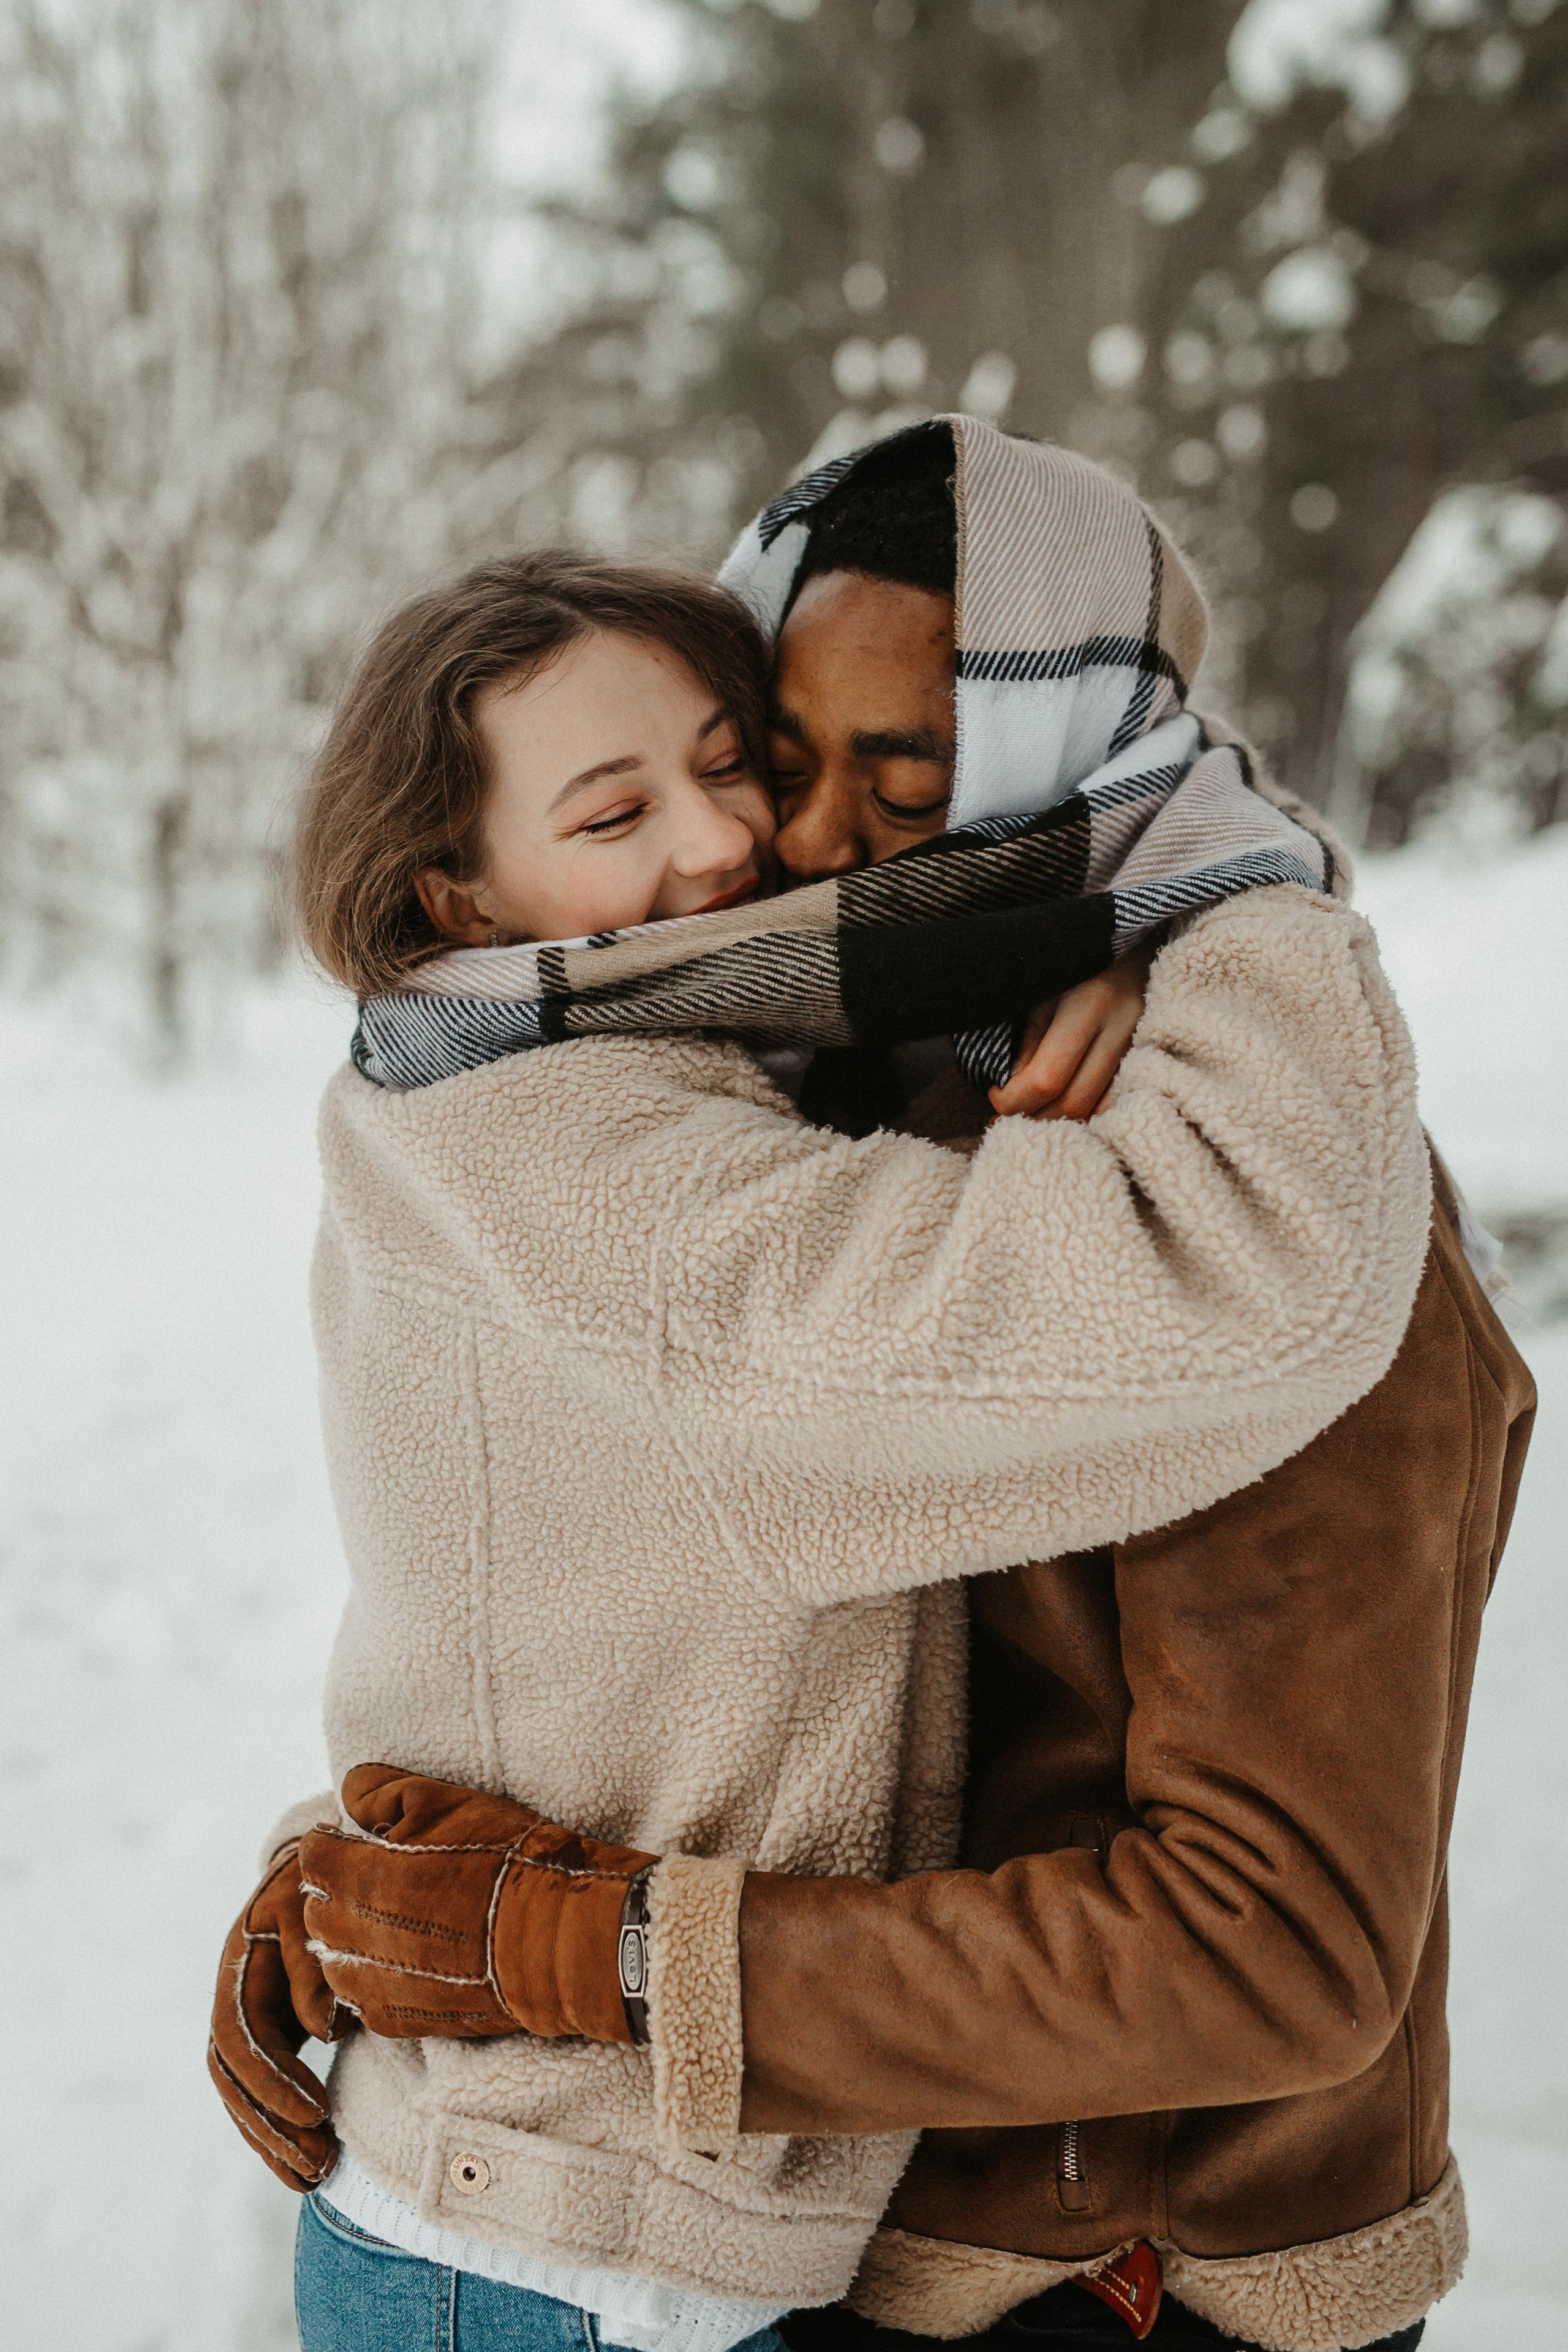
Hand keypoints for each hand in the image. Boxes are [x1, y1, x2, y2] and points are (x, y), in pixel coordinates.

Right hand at [208, 1840, 347, 2191]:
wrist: (323, 1859)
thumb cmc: (325, 1881)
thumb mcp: (318, 1903)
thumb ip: (316, 1961)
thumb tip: (323, 2030)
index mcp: (242, 1965)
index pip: (242, 2038)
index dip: (272, 2081)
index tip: (315, 2114)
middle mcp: (235, 1996)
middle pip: (234, 2079)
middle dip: (270, 2127)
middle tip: (318, 2164)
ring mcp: (249, 2016)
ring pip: (242, 2095)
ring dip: (272, 2142)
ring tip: (315, 2179)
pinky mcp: (270, 2031)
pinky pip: (261, 2091)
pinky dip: (278, 2130)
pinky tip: (308, 2166)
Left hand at [299, 1765, 657, 2044]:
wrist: (557, 1939)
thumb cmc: (507, 1861)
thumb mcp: (449, 1801)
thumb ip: (384, 1792)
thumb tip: (346, 1792)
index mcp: (365, 1875)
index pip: (313, 1857)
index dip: (332, 1842)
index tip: (352, 1839)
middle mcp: (358, 1934)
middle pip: (315, 1909)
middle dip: (335, 1888)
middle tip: (372, 1875)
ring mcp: (376, 1983)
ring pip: (330, 1959)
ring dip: (347, 1937)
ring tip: (384, 1920)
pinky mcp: (399, 2019)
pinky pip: (359, 2001)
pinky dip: (369, 1979)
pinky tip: (400, 1961)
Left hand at [989, 948, 1152, 1121]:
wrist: (1135, 930)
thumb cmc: (1076, 955)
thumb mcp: (1041, 985)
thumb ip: (1026, 1040)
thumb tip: (1010, 1091)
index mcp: (1090, 1002)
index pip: (1047, 1078)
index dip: (1013, 1099)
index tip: (994, 1093)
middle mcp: (1123, 1026)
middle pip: (1075, 1102)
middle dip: (1034, 1117)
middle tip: (1007, 1114)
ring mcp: (1143, 1042)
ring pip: (1100, 1110)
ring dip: (1061, 1122)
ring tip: (1032, 1115)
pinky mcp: (1151, 1052)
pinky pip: (1120, 1102)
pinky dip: (1090, 1115)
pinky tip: (1065, 1110)